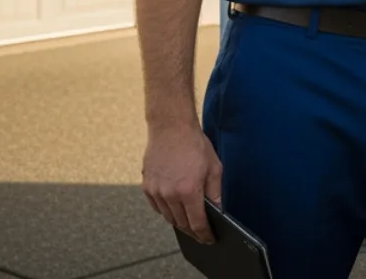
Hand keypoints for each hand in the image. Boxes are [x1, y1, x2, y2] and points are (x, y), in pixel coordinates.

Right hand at [142, 120, 222, 243]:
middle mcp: (169, 194)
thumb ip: (215, 192)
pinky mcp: (147, 186)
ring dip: (180, 222)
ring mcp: (156, 191)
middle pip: (182, 223)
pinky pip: (157, 207)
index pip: (197, 223)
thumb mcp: (214, 167)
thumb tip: (218, 210)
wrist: (170, 127)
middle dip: (193, 231)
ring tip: (190, 222)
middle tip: (201, 233)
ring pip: (169, 217)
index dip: (204, 234)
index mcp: (189, 190)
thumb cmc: (194, 144)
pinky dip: (167, 211)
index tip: (209, 239)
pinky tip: (175, 208)